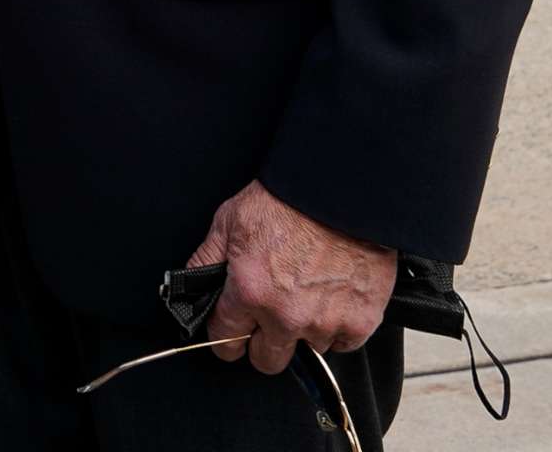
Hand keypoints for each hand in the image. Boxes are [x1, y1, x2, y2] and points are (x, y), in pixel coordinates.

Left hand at [187, 180, 395, 374]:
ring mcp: (325, 322)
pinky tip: (332, 299)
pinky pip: (343, 344)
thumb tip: (191, 285)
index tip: (231, 333)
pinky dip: (338, 328)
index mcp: (250, 292)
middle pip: (267, 360)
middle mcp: (286, 316)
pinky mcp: (360, 321)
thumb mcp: (229, 220)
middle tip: (269, 318)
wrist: (341, 191)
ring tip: (307, 296)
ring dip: (304, 331)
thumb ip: (207, 259)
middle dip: (263, 343)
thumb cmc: (286, 200)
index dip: (226, 337)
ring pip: (308, 350)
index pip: (226, 342)